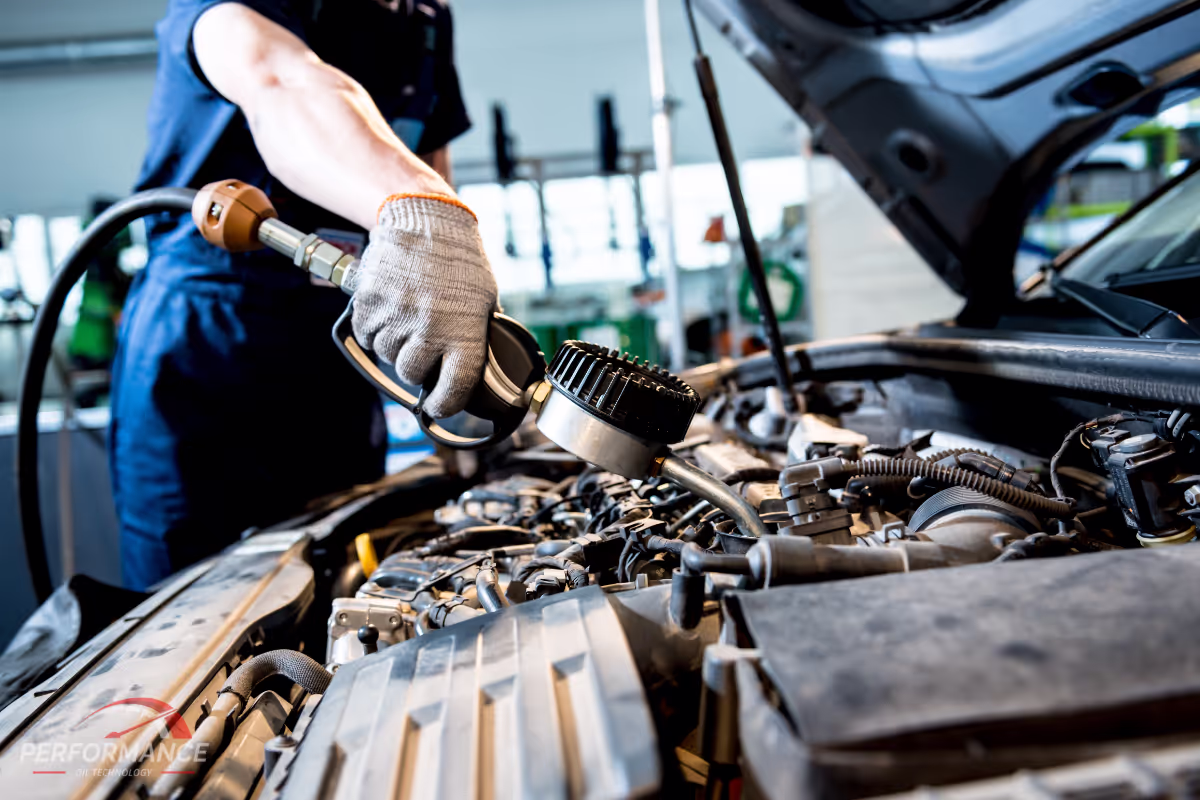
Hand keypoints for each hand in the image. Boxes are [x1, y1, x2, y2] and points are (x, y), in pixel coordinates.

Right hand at [350, 194, 497, 417]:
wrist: (427, 218)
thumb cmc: (460, 260)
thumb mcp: (486, 301)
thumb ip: (476, 338)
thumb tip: (472, 371)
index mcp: (464, 332)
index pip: (453, 389)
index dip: (444, 404)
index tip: (438, 405)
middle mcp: (428, 328)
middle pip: (412, 374)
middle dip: (417, 365)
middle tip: (423, 344)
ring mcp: (396, 316)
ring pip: (386, 355)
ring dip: (394, 344)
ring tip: (408, 317)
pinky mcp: (369, 302)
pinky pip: (366, 335)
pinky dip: (374, 329)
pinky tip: (390, 310)